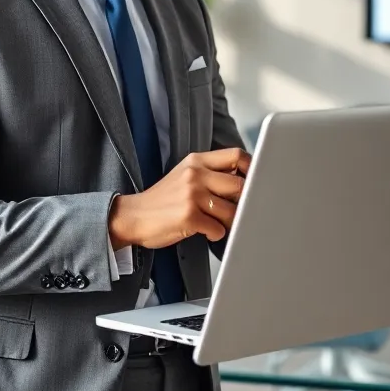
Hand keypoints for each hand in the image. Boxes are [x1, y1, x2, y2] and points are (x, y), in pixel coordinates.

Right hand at [108, 148, 252, 249]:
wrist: (133, 216)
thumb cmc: (162, 200)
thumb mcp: (184, 175)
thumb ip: (210, 173)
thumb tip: (244, 181)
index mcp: (196, 161)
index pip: (236, 155)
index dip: (252, 168)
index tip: (256, 181)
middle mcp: (195, 174)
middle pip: (240, 185)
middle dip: (243, 202)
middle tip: (236, 210)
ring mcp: (192, 195)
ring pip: (231, 210)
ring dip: (229, 222)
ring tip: (216, 223)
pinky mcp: (188, 216)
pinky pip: (218, 229)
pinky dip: (216, 234)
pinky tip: (205, 231)